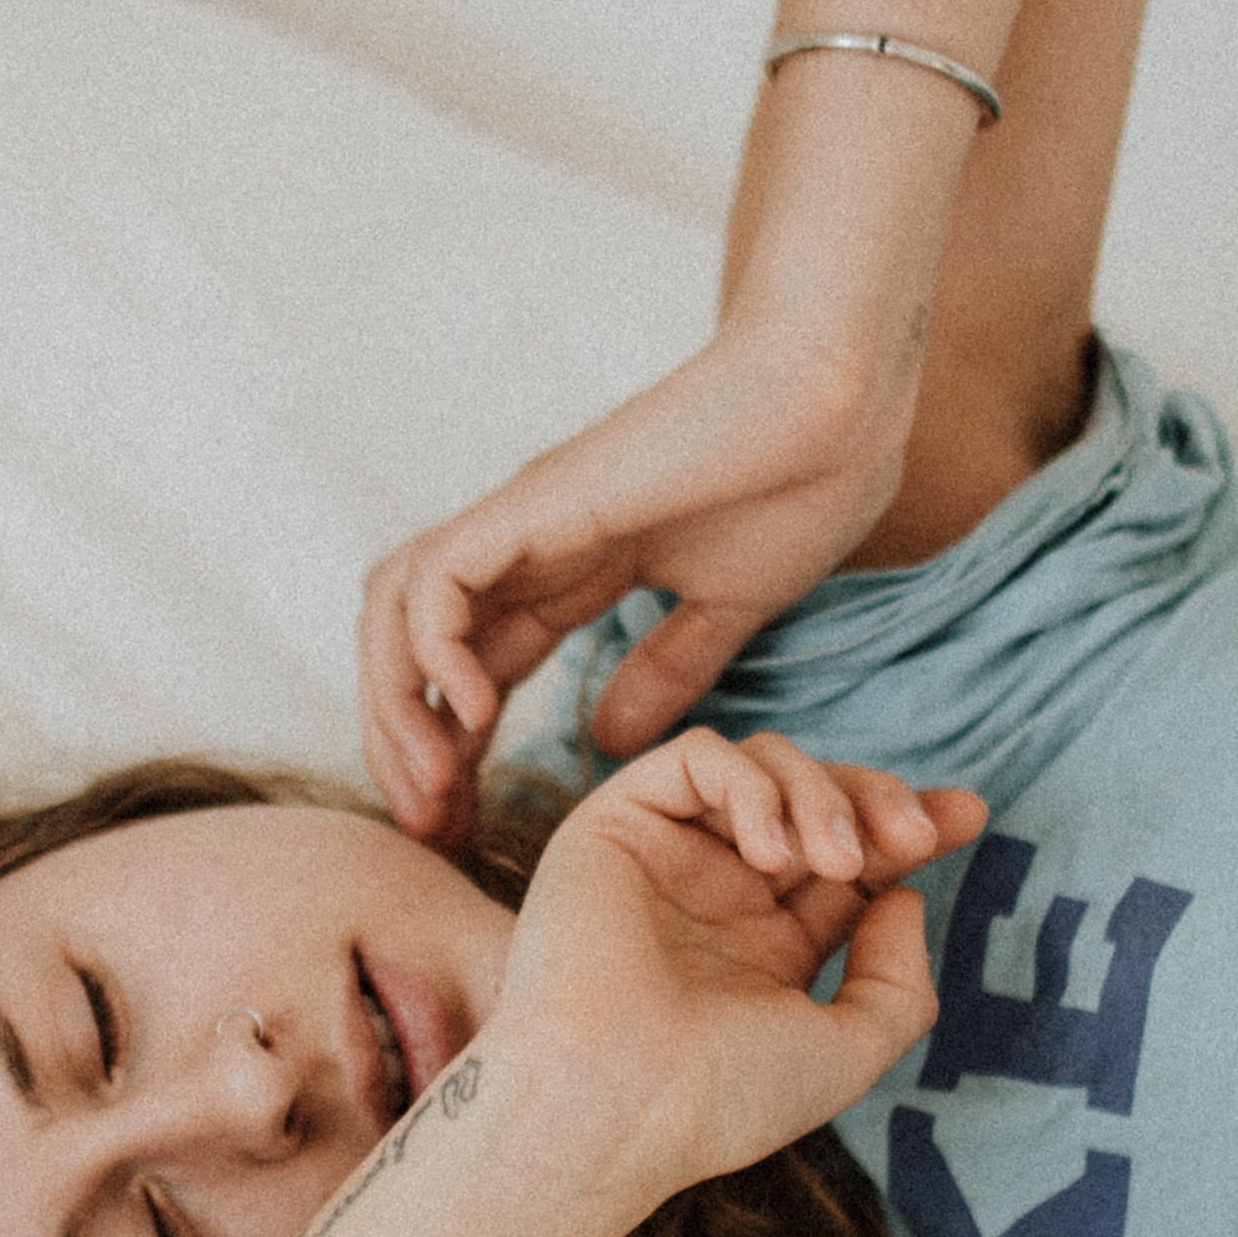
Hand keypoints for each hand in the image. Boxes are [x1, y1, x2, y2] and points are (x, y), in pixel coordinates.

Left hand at [359, 323, 915, 840]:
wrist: (840, 407)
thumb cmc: (802, 485)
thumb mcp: (726, 608)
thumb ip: (667, 668)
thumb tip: (607, 736)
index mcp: (571, 568)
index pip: (474, 667)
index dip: (453, 751)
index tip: (463, 829)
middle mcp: (528, 545)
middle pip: (412, 645)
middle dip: (405, 742)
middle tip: (430, 829)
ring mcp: (524, 521)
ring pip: (398, 608)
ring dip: (397, 704)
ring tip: (433, 786)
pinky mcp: (535, 504)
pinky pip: (434, 579)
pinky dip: (431, 648)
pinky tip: (472, 712)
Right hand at [484, 734, 983, 1200]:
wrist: (613, 1106)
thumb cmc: (719, 1099)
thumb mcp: (846, 1051)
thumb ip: (896, 981)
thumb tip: (904, 896)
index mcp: (768, 947)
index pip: (850, 859)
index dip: (908, 825)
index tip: (966, 818)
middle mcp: (718, 893)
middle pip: (816, 798)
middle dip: (877, 799)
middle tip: (915, 836)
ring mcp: (669, 855)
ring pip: (763, 765)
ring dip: (820, 795)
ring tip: (836, 861)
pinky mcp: (618, 824)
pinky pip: (696, 756)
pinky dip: (749, 784)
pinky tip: (769, 852)